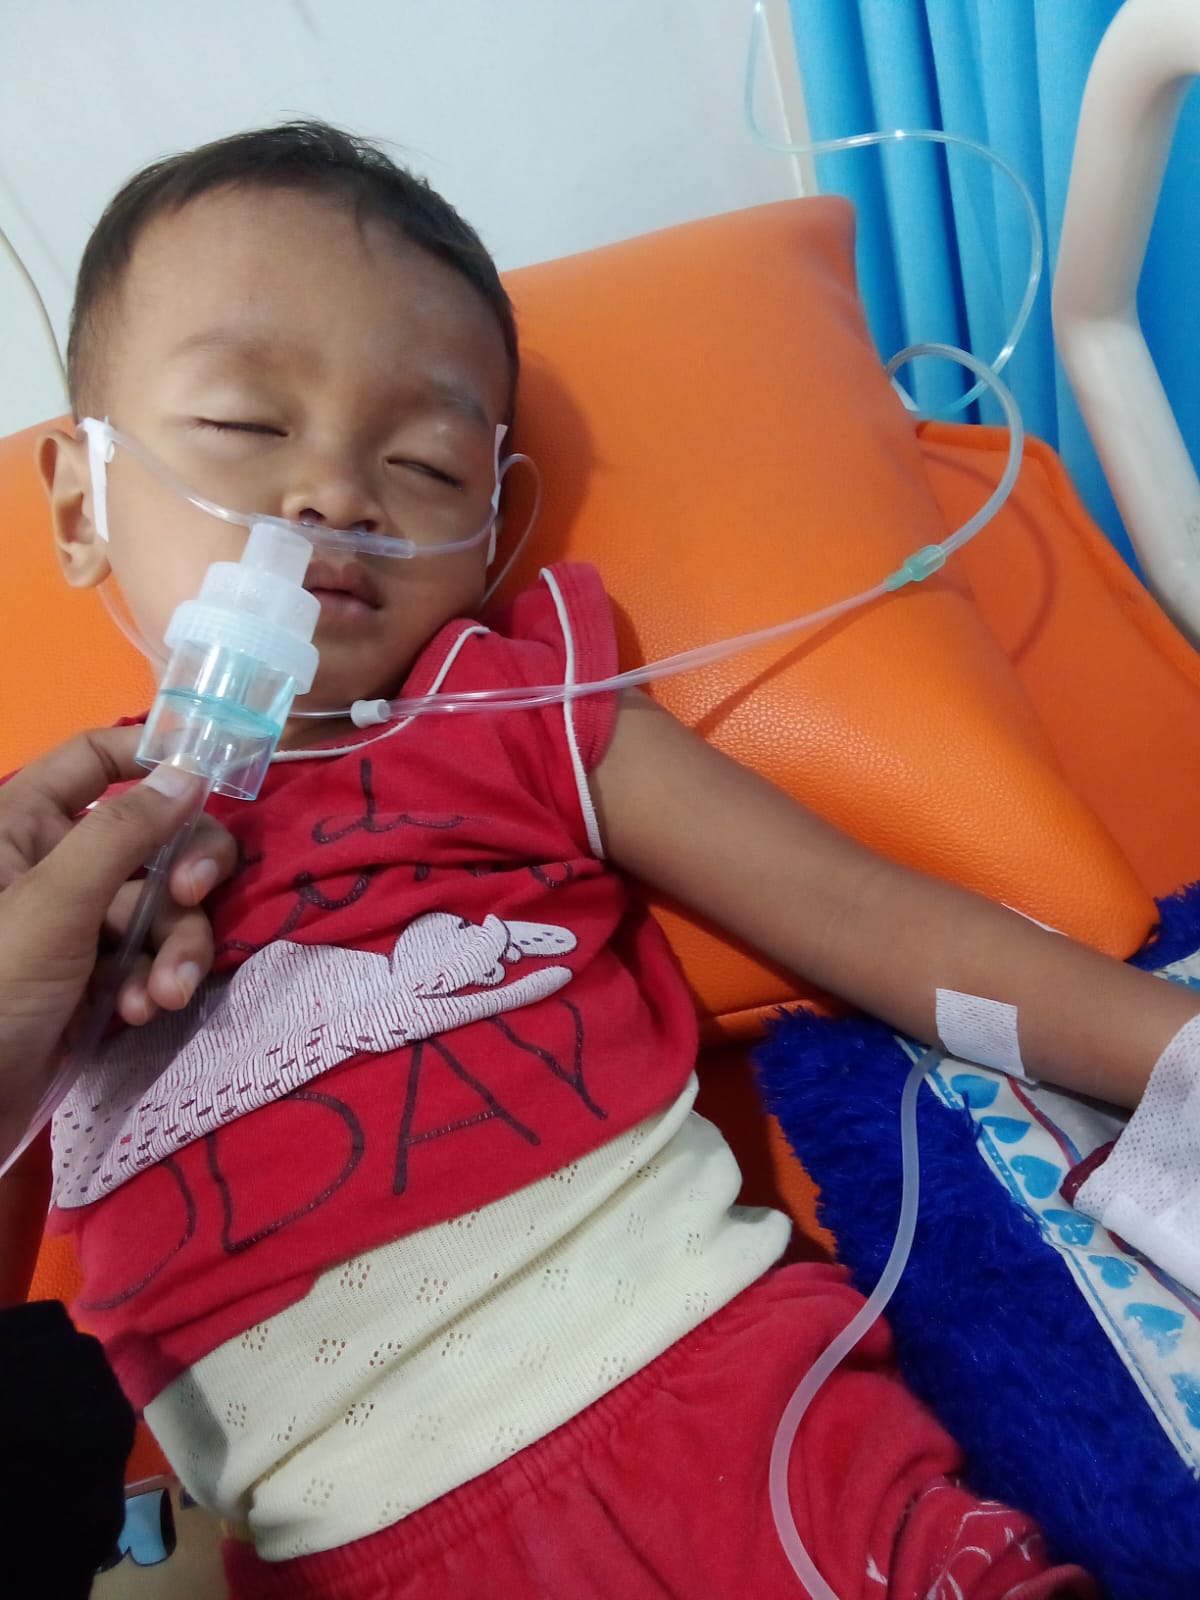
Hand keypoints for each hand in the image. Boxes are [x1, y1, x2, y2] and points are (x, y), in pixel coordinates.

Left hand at [0, 727, 235, 1142]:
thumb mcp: (53, 903)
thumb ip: (122, 833)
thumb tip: (190, 771)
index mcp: (21, 823)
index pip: (93, 758)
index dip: (152, 757)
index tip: (213, 779)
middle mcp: (52, 863)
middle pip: (153, 836)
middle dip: (186, 873)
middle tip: (197, 897)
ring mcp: (76, 923)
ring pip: (162, 906)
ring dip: (176, 947)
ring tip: (166, 993)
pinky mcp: (93, 978)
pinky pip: (148, 958)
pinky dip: (154, 981)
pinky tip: (141, 1012)